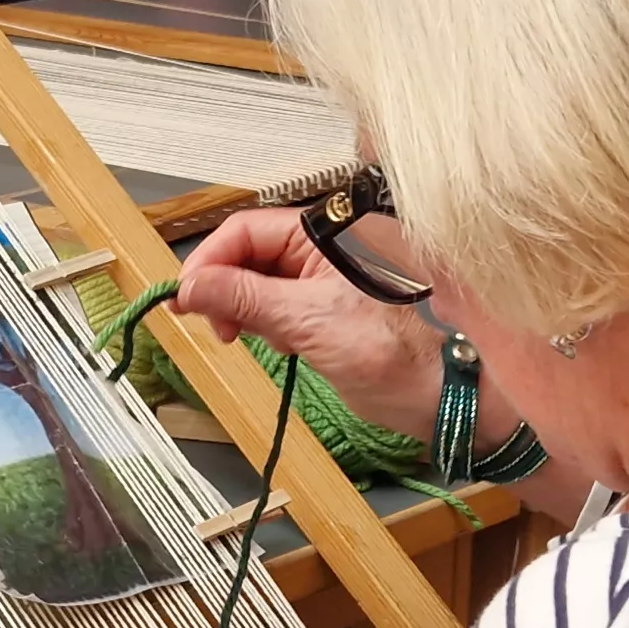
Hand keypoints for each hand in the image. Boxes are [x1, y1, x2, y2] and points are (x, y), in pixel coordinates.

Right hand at [172, 207, 441, 433]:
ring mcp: (325, 278)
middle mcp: (324, 247)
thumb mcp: (310, 323)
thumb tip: (190, 285)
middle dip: (224, 288)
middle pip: (249, 252)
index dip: (210, 261)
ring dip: (242, 308)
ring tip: (244, 338)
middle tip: (216, 328)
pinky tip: (274, 343)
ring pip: (259, 280)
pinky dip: (264, 323)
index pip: (246, 230)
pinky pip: (277, 303)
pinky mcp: (326, 308)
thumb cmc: (394, 355)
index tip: (185, 299)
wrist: (443, 397)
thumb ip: (247, 298)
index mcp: (327, 232)